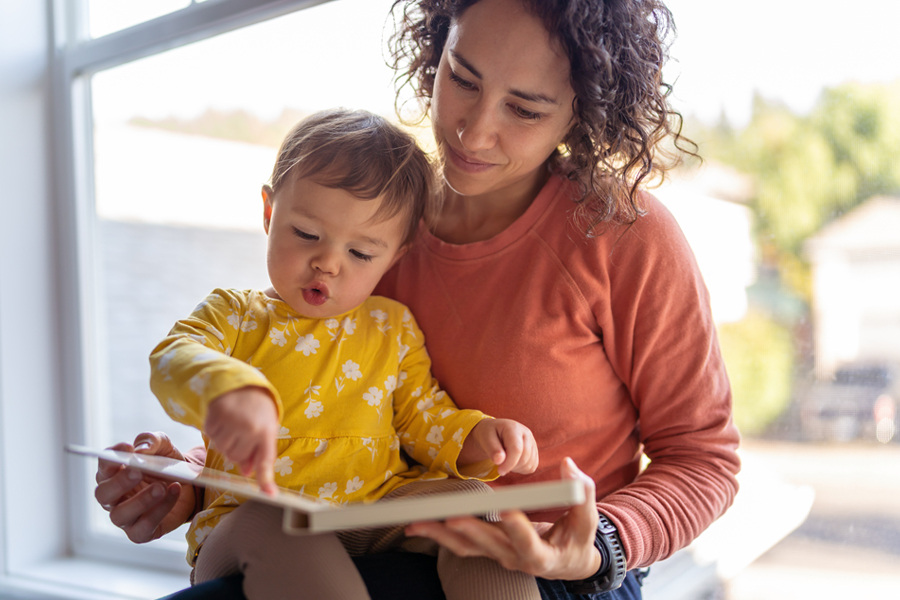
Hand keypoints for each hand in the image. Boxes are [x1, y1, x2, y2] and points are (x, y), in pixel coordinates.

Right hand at [94, 432, 197, 542]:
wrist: (191, 486)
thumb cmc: (168, 465)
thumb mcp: (164, 446)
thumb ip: (151, 441)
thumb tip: (140, 449)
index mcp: (113, 474)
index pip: (103, 466)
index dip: (111, 458)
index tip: (127, 448)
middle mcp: (114, 498)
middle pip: (103, 494)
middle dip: (119, 482)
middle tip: (138, 471)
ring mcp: (125, 517)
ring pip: (120, 515)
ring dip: (140, 500)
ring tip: (161, 487)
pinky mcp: (140, 533)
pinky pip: (144, 527)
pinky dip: (159, 510)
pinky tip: (173, 492)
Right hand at [205, 386, 278, 494]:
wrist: (242, 383)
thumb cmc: (257, 410)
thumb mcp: (265, 428)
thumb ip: (258, 451)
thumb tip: (247, 473)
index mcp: (266, 431)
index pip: (266, 460)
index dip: (266, 479)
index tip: (269, 495)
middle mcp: (250, 428)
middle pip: (236, 457)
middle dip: (238, 449)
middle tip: (243, 431)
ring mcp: (231, 422)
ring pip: (223, 449)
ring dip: (226, 440)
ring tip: (234, 423)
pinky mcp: (215, 417)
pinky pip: (211, 437)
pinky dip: (215, 431)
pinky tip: (224, 419)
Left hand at [405, 457, 601, 579]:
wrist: (567, 561)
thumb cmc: (578, 538)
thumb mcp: (587, 519)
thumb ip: (582, 492)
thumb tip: (569, 465)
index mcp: (542, 556)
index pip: (528, 543)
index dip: (517, 528)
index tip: (506, 510)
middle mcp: (515, 560)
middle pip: (489, 545)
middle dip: (470, 530)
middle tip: (452, 516)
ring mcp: (498, 556)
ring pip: (467, 547)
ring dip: (441, 536)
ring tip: (416, 524)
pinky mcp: (487, 549)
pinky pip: (460, 545)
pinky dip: (439, 535)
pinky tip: (418, 526)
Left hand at [458, 418, 538, 475]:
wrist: (495, 432)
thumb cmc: (490, 434)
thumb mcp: (486, 438)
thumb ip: (492, 449)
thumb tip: (499, 460)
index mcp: (514, 428)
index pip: (517, 449)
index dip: (509, 463)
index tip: (499, 471)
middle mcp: (526, 434)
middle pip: (524, 458)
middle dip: (511, 466)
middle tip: (499, 465)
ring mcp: (532, 443)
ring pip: (529, 464)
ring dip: (516, 468)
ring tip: (505, 461)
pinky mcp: (534, 452)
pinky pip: (531, 467)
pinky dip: (521, 469)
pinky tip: (512, 463)